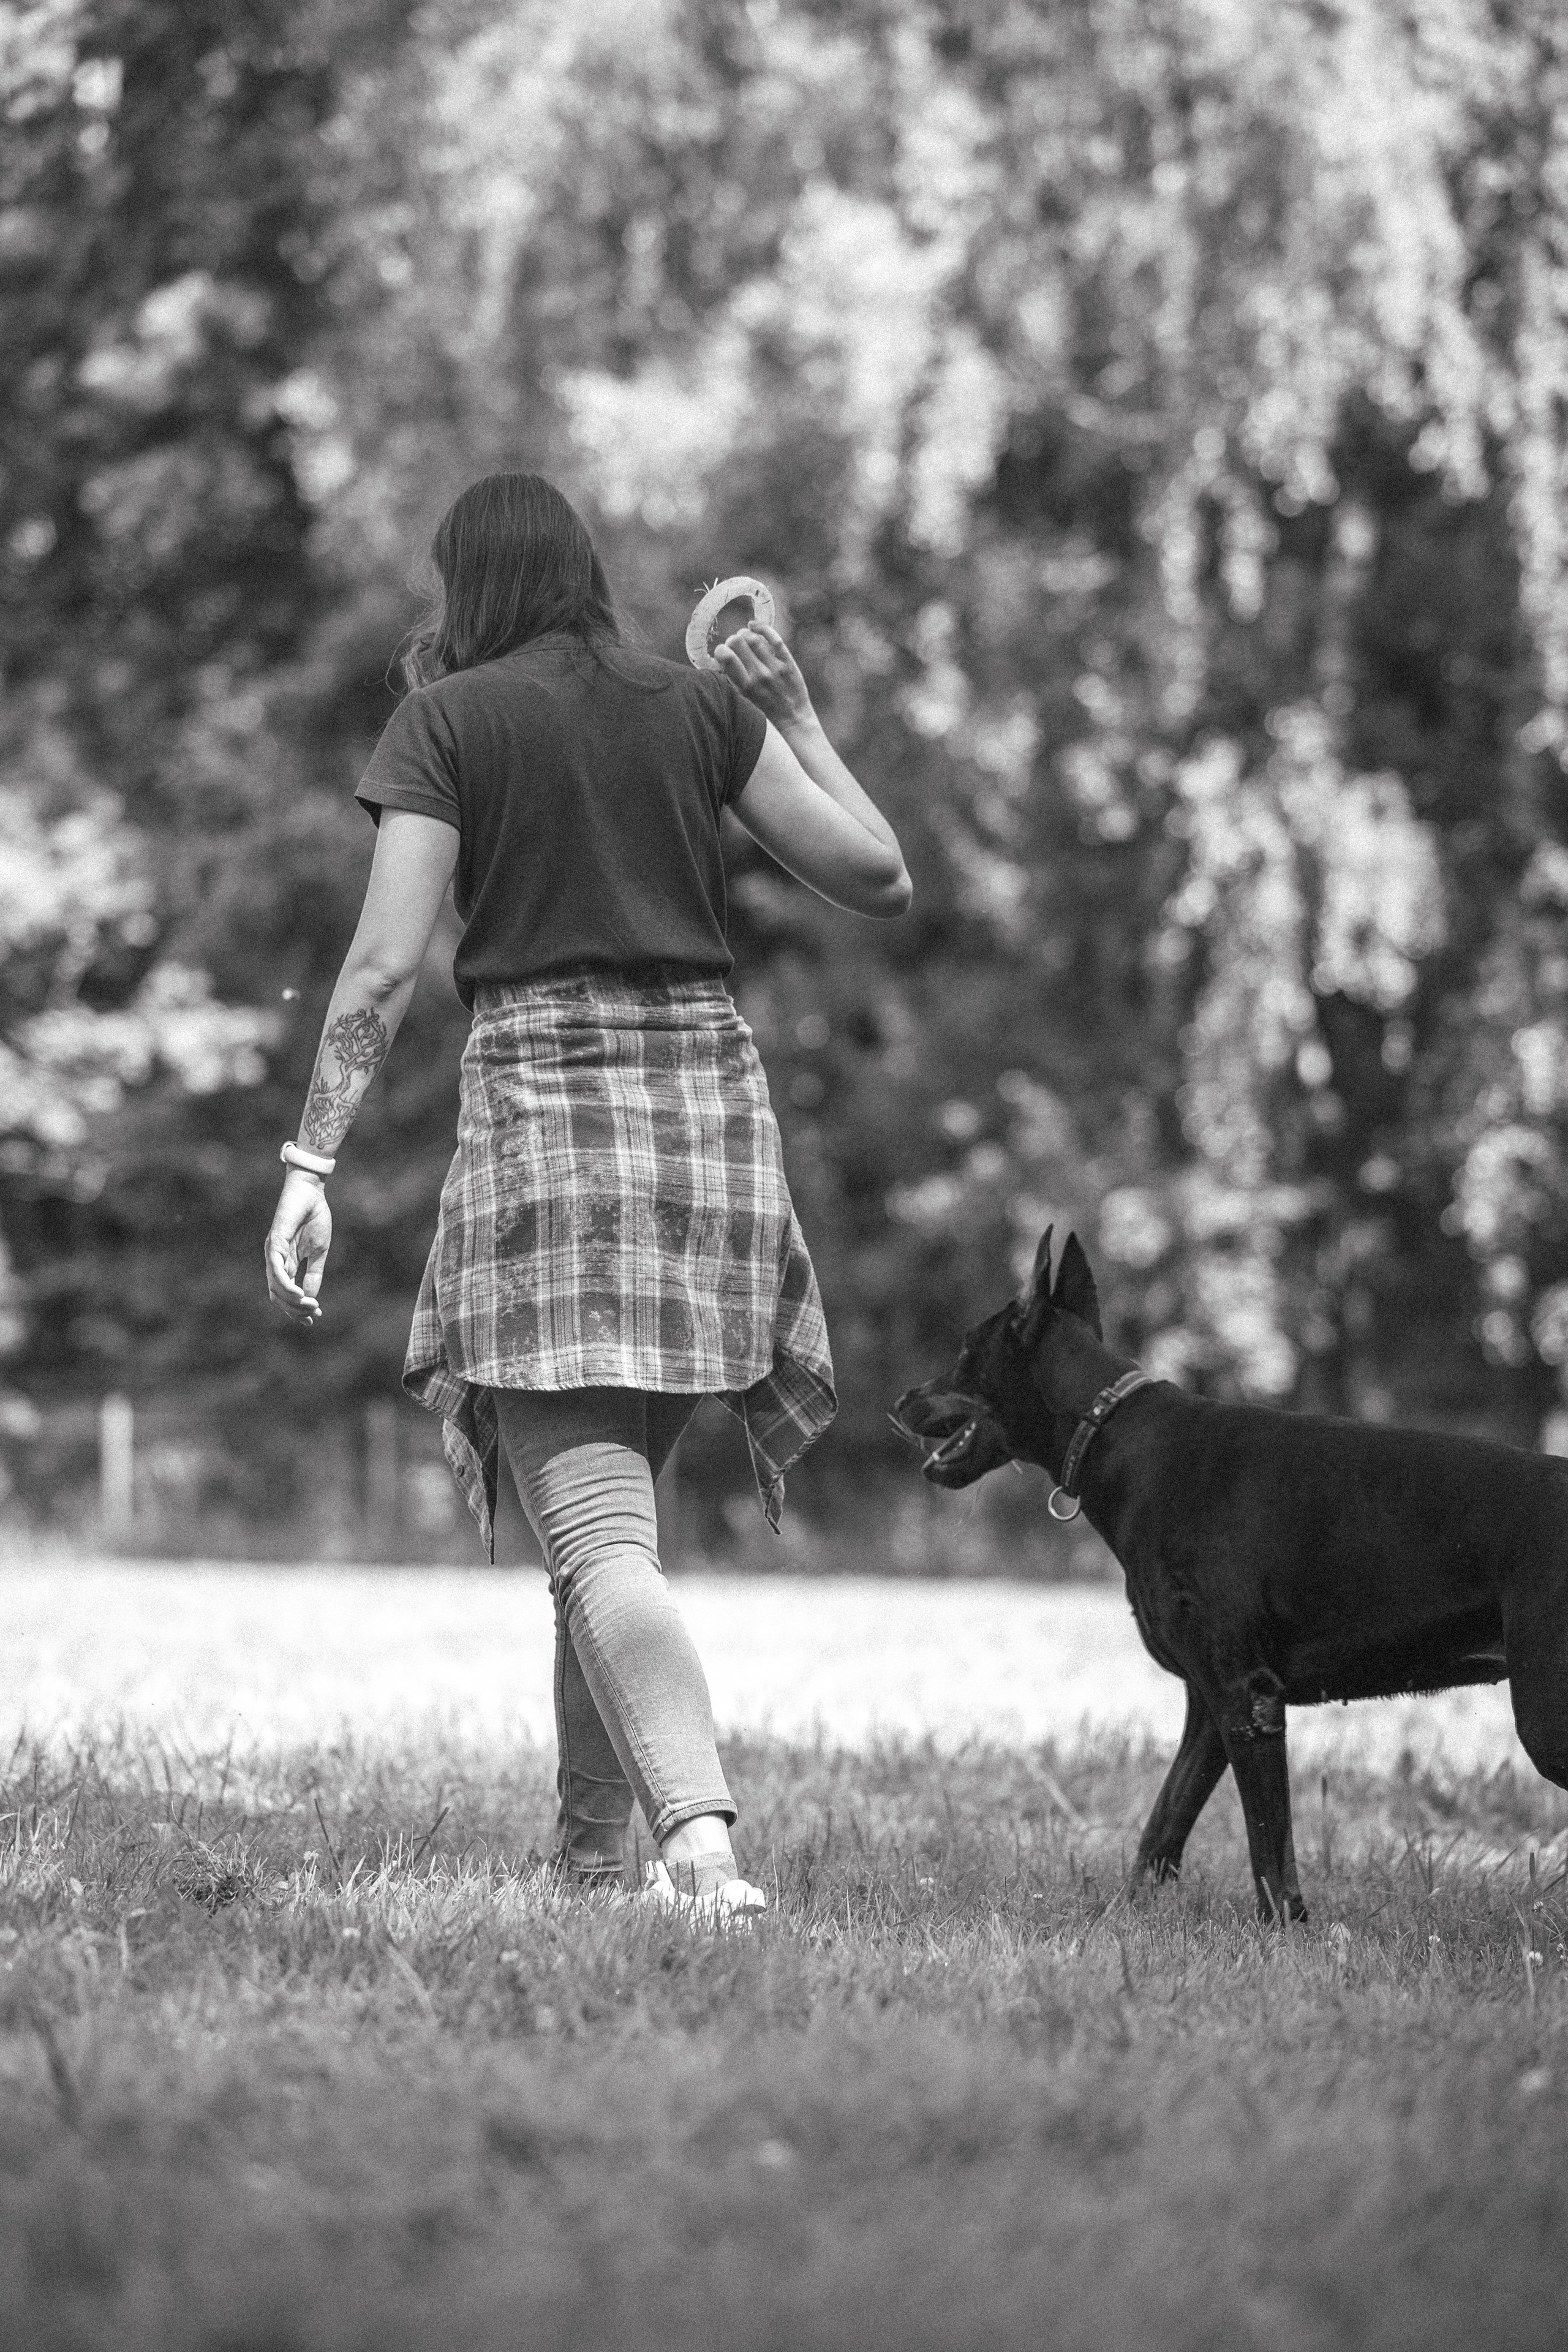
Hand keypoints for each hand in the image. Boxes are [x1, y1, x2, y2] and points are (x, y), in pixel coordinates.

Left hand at [264, 1169, 331, 1326]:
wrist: (311, 1193)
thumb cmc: (314, 1218)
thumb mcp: (318, 1252)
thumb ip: (314, 1274)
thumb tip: (311, 1298)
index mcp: (285, 1264)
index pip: (285, 1294)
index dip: (297, 1309)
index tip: (314, 1319)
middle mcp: (275, 1261)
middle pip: (278, 1295)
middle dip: (295, 1310)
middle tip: (313, 1314)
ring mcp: (273, 1252)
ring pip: (275, 1286)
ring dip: (292, 1300)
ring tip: (310, 1305)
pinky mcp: (275, 1242)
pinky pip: (276, 1269)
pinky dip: (286, 1284)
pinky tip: (299, 1293)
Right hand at [713, 624, 814, 730]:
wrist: (792, 716)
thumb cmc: (765, 704)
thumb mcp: (745, 695)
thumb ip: (734, 676)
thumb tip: (722, 655)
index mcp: (745, 685)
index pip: (726, 657)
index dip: (721, 649)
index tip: (723, 651)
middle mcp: (759, 675)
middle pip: (738, 642)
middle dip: (733, 639)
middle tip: (735, 643)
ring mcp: (774, 668)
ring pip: (753, 638)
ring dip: (745, 632)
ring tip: (745, 635)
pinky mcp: (787, 662)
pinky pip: (774, 639)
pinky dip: (762, 628)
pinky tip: (754, 625)